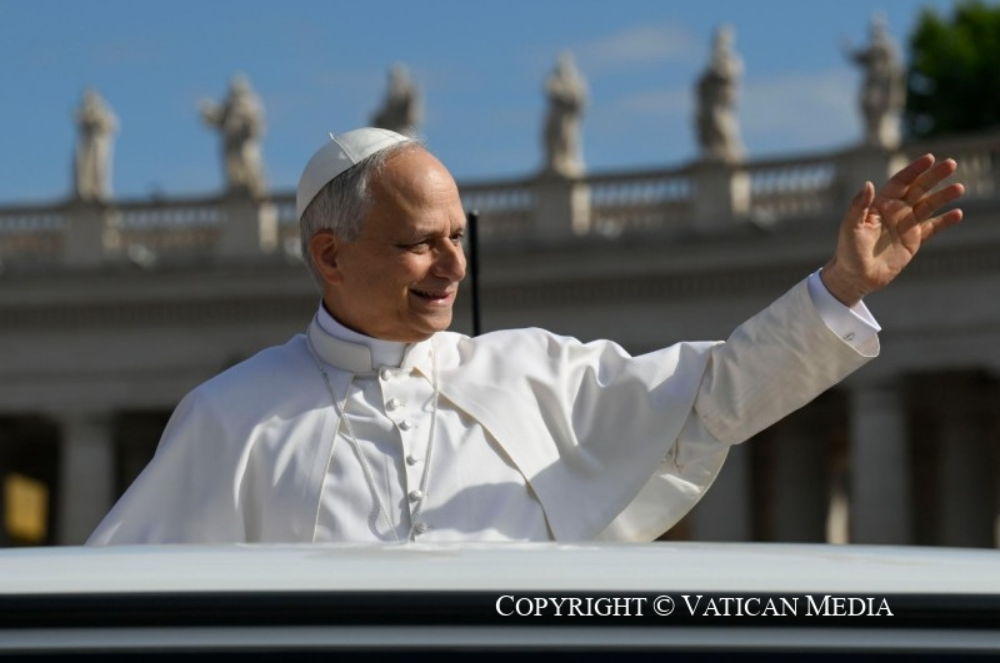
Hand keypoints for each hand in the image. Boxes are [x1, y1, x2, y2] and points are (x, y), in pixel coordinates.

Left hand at [821, 154, 964, 306]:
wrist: (856, 276)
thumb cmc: (848, 251)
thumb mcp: (850, 228)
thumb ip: (859, 206)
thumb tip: (869, 184)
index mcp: (880, 204)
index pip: (901, 182)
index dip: (914, 170)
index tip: (930, 158)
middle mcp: (895, 211)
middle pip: (918, 189)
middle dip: (934, 176)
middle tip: (951, 164)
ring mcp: (906, 225)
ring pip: (928, 206)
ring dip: (943, 196)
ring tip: (959, 188)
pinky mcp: (913, 241)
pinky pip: (932, 228)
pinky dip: (945, 221)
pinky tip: (958, 214)